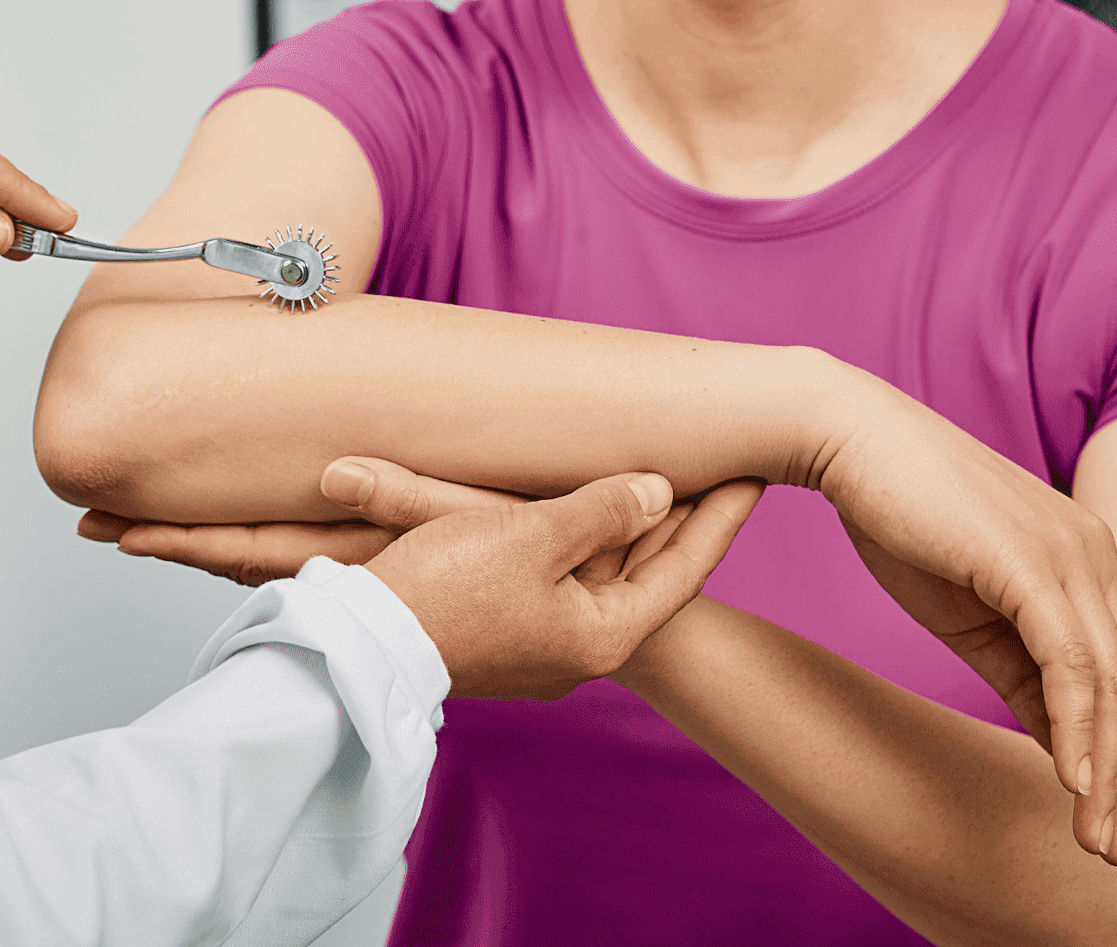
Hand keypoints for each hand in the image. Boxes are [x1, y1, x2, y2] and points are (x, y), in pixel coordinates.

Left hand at [78, 457, 530, 584]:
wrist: (619, 622)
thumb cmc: (557, 570)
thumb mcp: (482, 522)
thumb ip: (408, 497)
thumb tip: (332, 472)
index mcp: (372, 572)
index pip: (258, 553)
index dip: (186, 541)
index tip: (116, 529)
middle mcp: (366, 589)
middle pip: (249, 564)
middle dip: (176, 544)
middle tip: (98, 526)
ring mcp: (385, 591)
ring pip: (278, 570)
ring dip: (215, 550)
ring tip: (149, 527)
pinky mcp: (410, 584)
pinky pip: (321, 570)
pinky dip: (271, 554)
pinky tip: (252, 542)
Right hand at [365, 473, 761, 697]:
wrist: (359, 642)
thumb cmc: (446, 589)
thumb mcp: (533, 536)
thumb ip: (602, 510)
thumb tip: (658, 492)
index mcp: (601, 635)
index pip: (683, 568)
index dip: (722, 517)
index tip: (757, 474)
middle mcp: (578, 650)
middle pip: (643, 573)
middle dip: (677, 520)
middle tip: (721, 466)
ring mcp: (539, 647)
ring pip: (598, 575)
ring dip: (626, 527)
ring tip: (661, 476)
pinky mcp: (502, 633)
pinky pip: (558, 578)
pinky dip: (579, 541)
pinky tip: (579, 508)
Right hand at [818, 370, 1116, 863]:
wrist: (848, 441)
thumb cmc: (898, 517)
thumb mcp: (970, 612)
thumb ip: (1023, 670)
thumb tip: (1063, 739)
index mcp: (1085, 559)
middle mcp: (1095, 554)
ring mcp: (1070, 554)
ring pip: (1113, 683)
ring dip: (1111, 770)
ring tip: (1097, 838)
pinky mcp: (1028, 562)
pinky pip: (1071, 663)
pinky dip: (1078, 728)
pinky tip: (1074, 782)